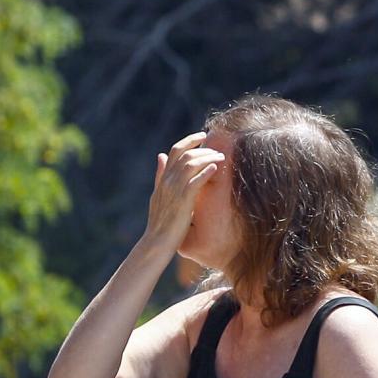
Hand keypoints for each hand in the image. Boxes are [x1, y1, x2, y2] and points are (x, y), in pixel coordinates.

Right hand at [143, 132, 224, 252]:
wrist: (156, 241)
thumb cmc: (160, 221)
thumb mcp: (158, 194)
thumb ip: (160, 175)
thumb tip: (160, 155)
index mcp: (163, 178)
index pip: (175, 150)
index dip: (189, 140)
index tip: (203, 136)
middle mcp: (167, 181)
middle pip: (184, 154)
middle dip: (203, 148)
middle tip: (218, 149)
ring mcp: (174, 190)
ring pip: (190, 164)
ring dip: (208, 157)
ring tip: (221, 157)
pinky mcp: (183, 202)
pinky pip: (195, 182)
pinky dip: (206, 172)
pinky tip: (216, 168)